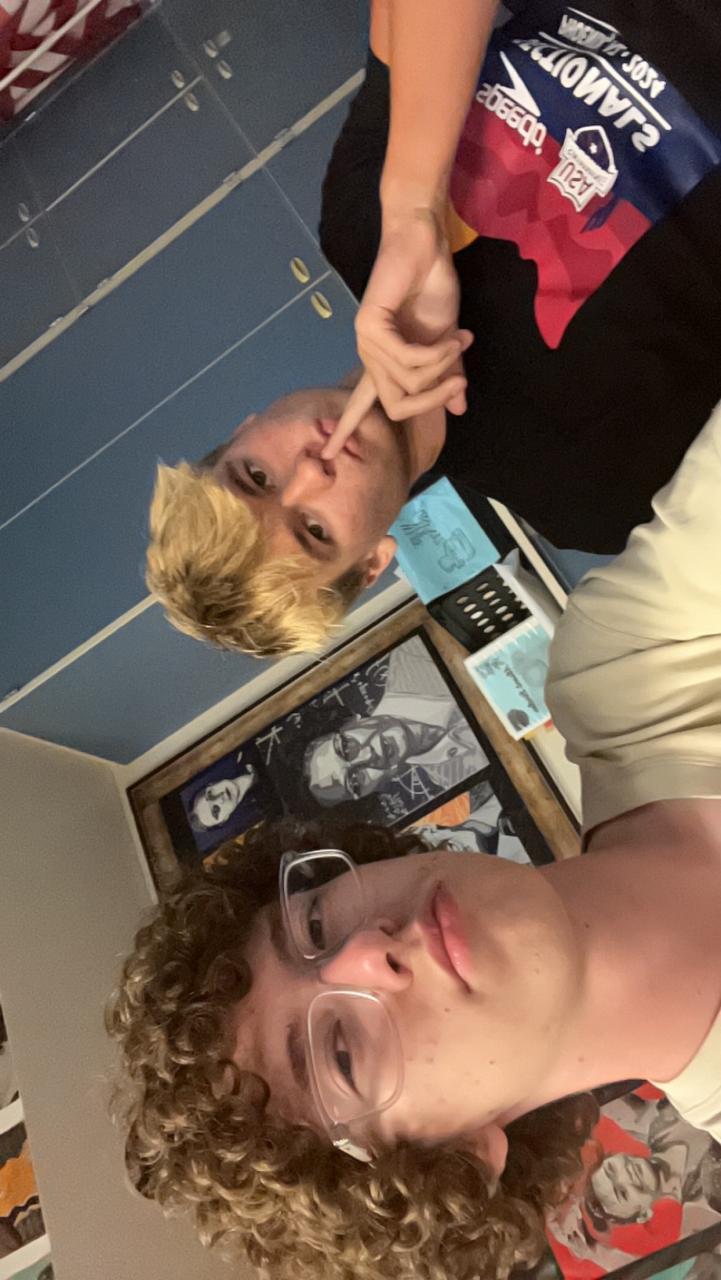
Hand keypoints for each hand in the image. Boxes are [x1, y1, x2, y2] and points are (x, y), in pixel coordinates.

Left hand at [355, 206, 472, 421]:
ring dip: (443, 366)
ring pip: (406, 382)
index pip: (361, 403)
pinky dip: (436, 353)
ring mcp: (367, 340)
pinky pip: (407, 359)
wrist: (425, 243)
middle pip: (396, 406)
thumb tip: (460, 409)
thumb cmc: (433, 286)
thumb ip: (450, 374)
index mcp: (382, 362)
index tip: (325, 457)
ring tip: (460, 342)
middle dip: (433, 400)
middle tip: (460, 384)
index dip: (344, 430)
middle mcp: (369, 356)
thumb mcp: (448, 340)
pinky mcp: (370, 324)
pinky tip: (452, 337)